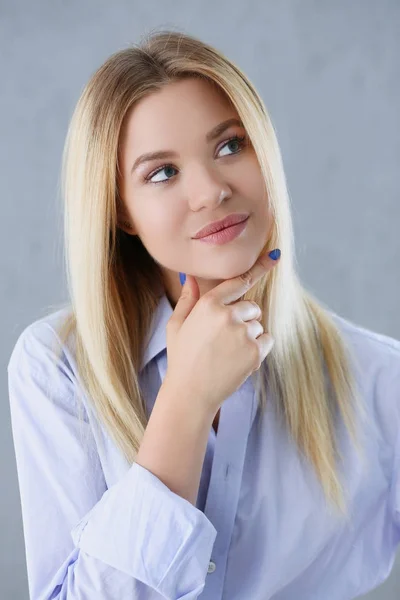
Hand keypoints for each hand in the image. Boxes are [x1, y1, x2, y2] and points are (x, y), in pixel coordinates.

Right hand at [163, 249, 280, 414]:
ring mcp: (243, 333)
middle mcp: (228, 315)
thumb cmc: (181, 358)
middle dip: (243, 318)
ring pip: (258, 325)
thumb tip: (191, 277)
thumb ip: (188, 299)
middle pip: (251, 306)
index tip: (275, 256)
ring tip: (228, 353)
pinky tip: (239, 359)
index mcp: (208, 304)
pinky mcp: (255, 351)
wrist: (190, 393)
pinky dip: (258, 348)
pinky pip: (267, 340)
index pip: (239, 282)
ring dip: (249, 335)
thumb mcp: (176, 325)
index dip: (259, 268)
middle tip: (224, 338)